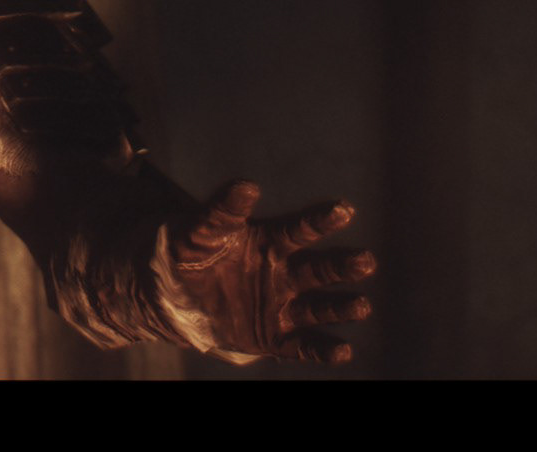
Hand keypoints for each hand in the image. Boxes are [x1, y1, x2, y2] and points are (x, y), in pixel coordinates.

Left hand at [171, 180, 374, 362]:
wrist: (170, 297)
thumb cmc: (189, 255)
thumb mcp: (200, 232)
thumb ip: (222, 212)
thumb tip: (245, 186)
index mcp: (270, 243)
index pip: (299, 230)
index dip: (320, 221)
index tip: (342, 210)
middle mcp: (284, 274)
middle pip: (319, 269)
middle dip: (343, 266)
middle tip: (365, 260)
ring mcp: (282, 307)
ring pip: (318, 307)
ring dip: (340, 307)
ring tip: (361, 306)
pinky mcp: (274, 337)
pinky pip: (302, 345)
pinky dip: (322, 349)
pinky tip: (342, 350)